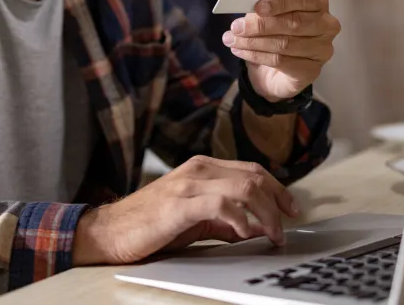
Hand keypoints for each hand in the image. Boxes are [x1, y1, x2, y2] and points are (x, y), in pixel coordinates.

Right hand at [73, 155, 298, 264]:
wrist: (110, 231)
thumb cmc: (150, 224)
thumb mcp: (196, 219)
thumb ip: (227, 220)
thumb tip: (259, 227)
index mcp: (203, 168)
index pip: (252, 170)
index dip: (278, 189)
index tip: (292, 210)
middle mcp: (198, 170)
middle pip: (254, 176)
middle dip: (278, 203)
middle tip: (285, 229)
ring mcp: (188, 185)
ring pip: (244, 188)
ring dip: (265, 214)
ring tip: (271, 235)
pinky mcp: (179, 204)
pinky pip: (220, 205)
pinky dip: (239, 219)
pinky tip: (244, 233)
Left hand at [222, 0, 339, 101]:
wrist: (275, 70)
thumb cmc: (274, 33)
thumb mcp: (267, 15)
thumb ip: (263, 9)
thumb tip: (248, 8)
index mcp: (317, 3)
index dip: (280, 2)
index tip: (258, 7)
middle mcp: (326, 25)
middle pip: (294, 23)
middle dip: (261, 25)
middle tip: (236, 27)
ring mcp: (322, 49)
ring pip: (285, 44)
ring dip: (253, 42)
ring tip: (232, 40)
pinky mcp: (312, 70)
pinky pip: (281, 61)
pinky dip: (256, 56)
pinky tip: (240, 51)